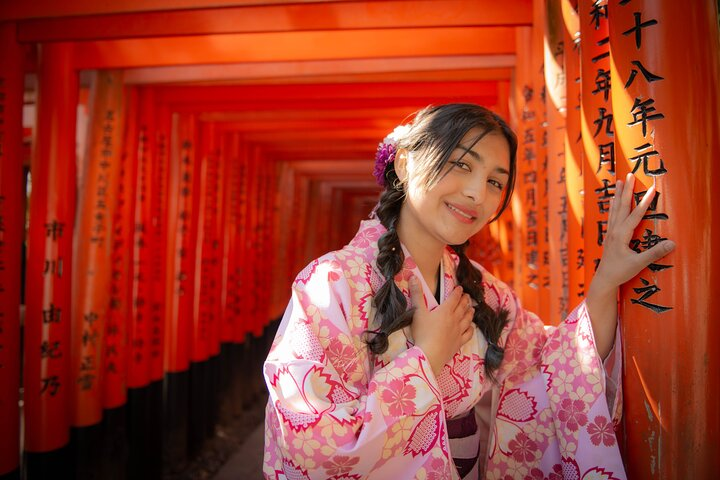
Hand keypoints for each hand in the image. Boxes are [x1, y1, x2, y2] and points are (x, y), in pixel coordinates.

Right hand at [408, 276, 474, 375]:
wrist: (430, 354)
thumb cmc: (423, 333)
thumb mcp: (417, 312)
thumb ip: (417, 294)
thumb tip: (413, 276)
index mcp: (445, 311)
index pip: (453, 298)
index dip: (457, 292)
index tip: (460, 288)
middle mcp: (454, 319)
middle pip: (462, 307)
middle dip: (465, 300)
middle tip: (468, 296)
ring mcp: (458, 332)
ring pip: (467, 319)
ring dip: (470, 313)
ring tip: (472, 309)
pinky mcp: (459, 343)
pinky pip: (468, 334)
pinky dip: (471, 329)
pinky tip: (471, 327)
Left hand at [586, 173, 674, 357]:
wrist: (604, 279)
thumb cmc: (620, 272)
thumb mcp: (638, 264)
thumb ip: (654, 253)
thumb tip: (672, 243)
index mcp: (621, 235)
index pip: (635, 215)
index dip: (644, 202)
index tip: (652, 189)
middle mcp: (614, 231)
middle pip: (621, 206)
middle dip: (626, 190)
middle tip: (629, 175)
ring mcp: (610, 232)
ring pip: (614, 209)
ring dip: (618, 195)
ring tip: (619, 181)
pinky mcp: (609, 236)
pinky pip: (611, 216)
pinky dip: (613, 205)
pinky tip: (613, 200)